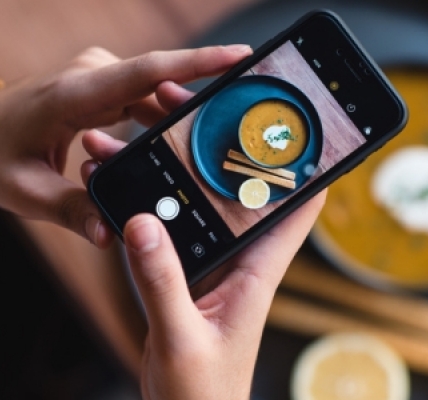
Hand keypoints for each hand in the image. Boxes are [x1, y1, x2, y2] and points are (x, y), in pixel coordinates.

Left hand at [0, 45, 251, 246]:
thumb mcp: (25, 190)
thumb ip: (72, 211)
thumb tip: (112, 236)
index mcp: (74, 93)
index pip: (148, 71)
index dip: (197, 62)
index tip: (239, 57)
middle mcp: (91, 76)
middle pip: (160, 86)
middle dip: (195, 107)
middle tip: (227, 128)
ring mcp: (97, 79)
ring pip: (153, 95)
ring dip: (174, 120)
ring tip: (198, 146)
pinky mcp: (100, 88)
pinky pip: (141, 100)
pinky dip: (157, 120)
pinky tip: (168, 143)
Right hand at [81, 130, 325, 399]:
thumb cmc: (201, 391)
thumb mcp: (181, 336)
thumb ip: (163, 282)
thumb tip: (144, 224)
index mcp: (258, 271)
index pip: (298, 209)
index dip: (310, 167)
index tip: (305, 126)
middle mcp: (242, 259)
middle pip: (245, 191)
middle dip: (231, 149)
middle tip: (205, 108)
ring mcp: (216, 262)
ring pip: (209, 202)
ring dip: (191, 169)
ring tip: (163, 130)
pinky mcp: (191, 271)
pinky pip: (182, 224)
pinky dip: (164, 201)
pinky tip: (143, 181)